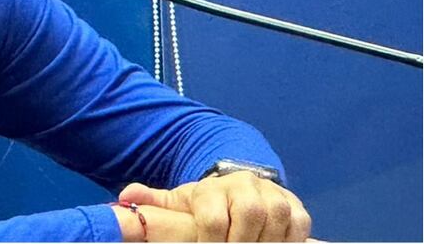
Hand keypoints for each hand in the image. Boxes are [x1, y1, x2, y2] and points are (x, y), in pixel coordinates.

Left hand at [118, 171, 311, 241]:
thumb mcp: (181, 203)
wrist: (241, 189)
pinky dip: (289, 240)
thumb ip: (156, 203)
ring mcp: (272, 195)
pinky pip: (298, 225)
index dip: (209, 241)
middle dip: (240, 241)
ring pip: (276, 221)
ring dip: (264, 242)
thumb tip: (125, 196)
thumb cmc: (207, 205)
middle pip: (249, 216)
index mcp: (213, 189)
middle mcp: (244, 185)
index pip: (213, 218)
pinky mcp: (296, 205)